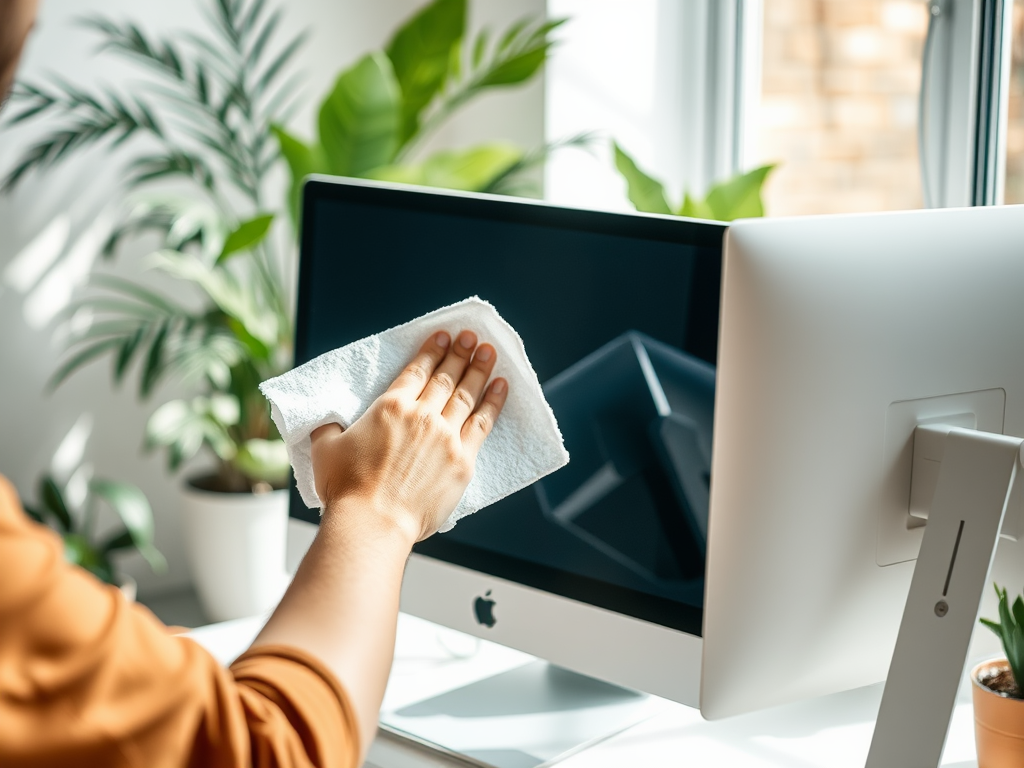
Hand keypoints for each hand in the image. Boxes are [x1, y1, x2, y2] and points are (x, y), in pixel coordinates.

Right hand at [310, 330, 507, 542]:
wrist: (374, 522)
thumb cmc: (347, 490)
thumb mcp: (325, 448)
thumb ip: (328, 428)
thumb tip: (326, 421)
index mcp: (391, 407)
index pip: (417, 370)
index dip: (432, 350)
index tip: (445, 336)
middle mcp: (421, 416)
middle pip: (446, 377)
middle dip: (460, 353)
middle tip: (471, 337)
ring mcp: (445, 437)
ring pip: (467, 395)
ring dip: (479, 370)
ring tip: (489, 353)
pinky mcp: (462, 460)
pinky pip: (482, 423)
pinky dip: (493, 402)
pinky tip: (501, 386)